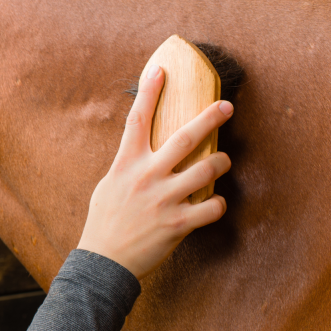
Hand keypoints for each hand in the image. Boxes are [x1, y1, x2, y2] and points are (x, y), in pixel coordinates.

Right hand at [76, 65, 232, 278]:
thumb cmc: (105, 221)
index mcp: (126, 164)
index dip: (149, 92)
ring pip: (207, 169)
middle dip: (211, 117)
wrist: (103, 260)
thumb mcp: (110, 185)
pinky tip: (215, 204)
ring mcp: (163, 199)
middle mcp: (147, 176)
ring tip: (222, 161)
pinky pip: (213, 207)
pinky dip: (219, 204)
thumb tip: (147, 150)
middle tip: (227, 107)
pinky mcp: (177, 224)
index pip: (137, 119)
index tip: (161, 70)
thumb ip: (130, 166)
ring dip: (221, 162)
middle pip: (185, 137)